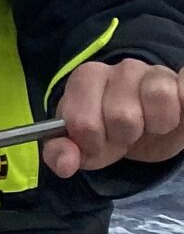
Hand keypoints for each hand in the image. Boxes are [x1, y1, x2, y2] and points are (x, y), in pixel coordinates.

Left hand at [46, 58, 183, 176]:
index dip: (92, 142)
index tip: (98, 142)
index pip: (84, 121)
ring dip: (157, 124)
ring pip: (158, 97)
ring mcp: (155, 72)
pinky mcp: (182, 80)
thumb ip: (61, 153)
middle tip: (127, 134)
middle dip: (124, 136)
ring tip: (151, 126)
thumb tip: (65, 165)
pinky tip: (177, 116)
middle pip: (122, 114)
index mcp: (86, 78)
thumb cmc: (108, 133)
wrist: (146, 129)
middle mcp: (121, 68)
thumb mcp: (82, 146)